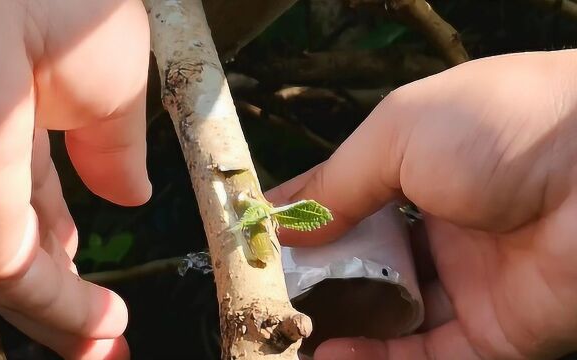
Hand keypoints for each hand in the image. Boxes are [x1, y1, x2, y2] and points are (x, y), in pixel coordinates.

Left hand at [0, 1, 150, 358]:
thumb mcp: (113, 80)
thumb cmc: (57, 13)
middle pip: (22, 242)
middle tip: (99, 331)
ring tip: (104, 352)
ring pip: (14, 276)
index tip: (86, 254)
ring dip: (62, 320)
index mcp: (16, 119)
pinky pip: (15, 280)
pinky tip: (100, 339)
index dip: (64, 231)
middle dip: (59, 289)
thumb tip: (131, 194)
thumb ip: (118, 144)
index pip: (36, 193)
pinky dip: (59, 314)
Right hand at [267, 50, 576, 359]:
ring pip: (393, 317)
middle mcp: (443, 228)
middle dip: (318, 280)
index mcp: (423, 170)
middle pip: (367, 264)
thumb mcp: (396, 133)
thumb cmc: (497, 127)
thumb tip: (283, 221)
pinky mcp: (497, 334)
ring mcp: (470, 284)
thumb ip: (337, 183)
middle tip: (270, 296)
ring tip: (289, 334)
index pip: (348, 202)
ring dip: (341, 328)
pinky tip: (330, 355)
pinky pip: (427, 356)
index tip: (257, 242)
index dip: (303, 223)